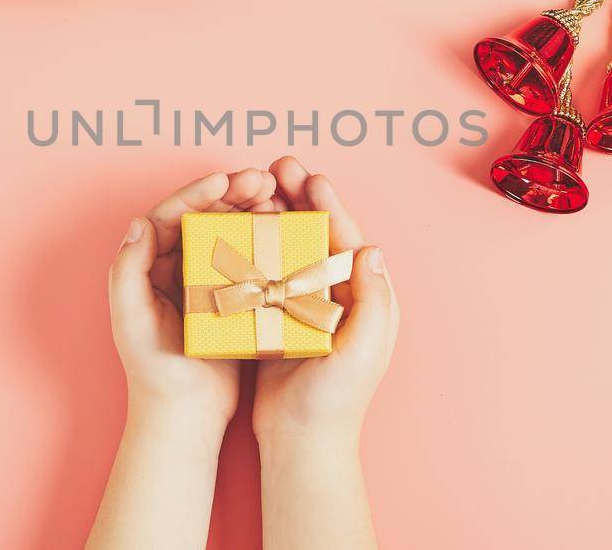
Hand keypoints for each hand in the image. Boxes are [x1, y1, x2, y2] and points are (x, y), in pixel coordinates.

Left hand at [107, 167, 278, 432]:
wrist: (184, 414)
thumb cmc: (153, 370)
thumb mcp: (131, 320)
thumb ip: (128, 271)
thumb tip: (139, 222)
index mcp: (148, 265)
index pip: (171, 216)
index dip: (197, 193)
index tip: (225, 179)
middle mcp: (174, 267)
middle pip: (203, 216)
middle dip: (231, 193)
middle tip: (262, 180)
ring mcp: (204, 280)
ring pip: (228, 232)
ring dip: (250, 210)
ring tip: (276, 196)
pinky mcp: (229, 297)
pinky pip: (247, 258)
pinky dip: (264, 240)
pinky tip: (283, 229)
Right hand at [252, 156, 399, 447]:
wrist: (303, 442)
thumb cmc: (337, 401)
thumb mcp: (363, 350)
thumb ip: (373, 300)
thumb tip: (372, 249)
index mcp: (366, 299)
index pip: (347, 239)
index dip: (328, 205)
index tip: (309, 178)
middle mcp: (340, 297)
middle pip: (318, 234)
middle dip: (299, 198)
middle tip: (277, 167)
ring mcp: (308, 306)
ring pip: (291, 247)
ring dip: (275, 214)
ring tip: (255, 188)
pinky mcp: (280, 319)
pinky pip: (269, 272)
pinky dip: (256, 246)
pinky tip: (238, 230)